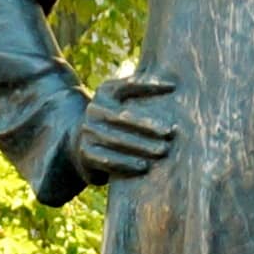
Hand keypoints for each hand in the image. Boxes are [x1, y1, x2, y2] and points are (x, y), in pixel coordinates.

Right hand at [69, 69, 178, 183]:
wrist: (80, 145)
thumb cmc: (114, 123)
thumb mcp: (121, 103)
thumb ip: (140, 93)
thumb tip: (172, 85)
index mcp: (104, 93)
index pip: (127, 86)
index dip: (149, 86)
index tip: (173, 87)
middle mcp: (93, 110)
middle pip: (122, 117)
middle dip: (148, 126)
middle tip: (170, 133)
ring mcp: (87, 132)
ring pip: (116, 140)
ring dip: (141, 147)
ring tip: (162, 151)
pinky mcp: (86, 153)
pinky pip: (108, 160)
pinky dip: (127, 164)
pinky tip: (144, 168)